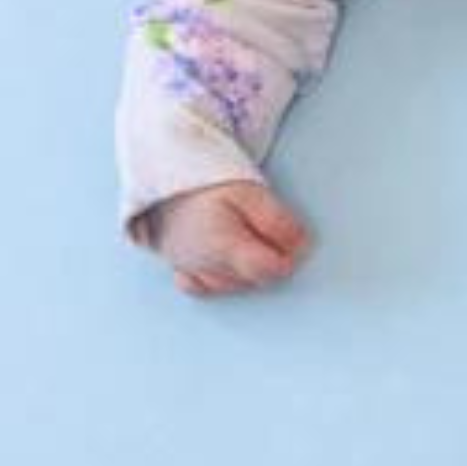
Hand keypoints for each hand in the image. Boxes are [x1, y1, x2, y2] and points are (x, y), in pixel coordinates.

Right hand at [134, 179, 310, 297]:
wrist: (165, 177)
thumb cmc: (208, 183)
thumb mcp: (252, 192)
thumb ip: (278, 221)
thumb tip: (301, 246)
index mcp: (225, 245)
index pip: (271, 270)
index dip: (289, 256)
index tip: (291, 238)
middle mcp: (206, 265)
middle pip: (255, 280)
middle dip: (269, 258)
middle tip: (264, 229)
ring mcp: (191, 271)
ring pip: (235, 286)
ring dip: (247, 268)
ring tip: (243, 236)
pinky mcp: (180, 272)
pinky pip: (206, 288)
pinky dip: (221, 278)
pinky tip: (224, 257)